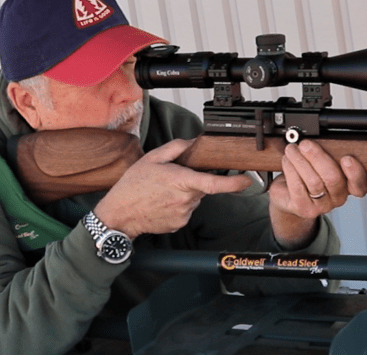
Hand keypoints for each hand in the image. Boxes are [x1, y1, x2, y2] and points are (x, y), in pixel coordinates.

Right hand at [93, 139, 251, 237]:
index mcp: (181, 181)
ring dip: (185, 194)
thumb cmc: (132, 187)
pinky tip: (162, 203)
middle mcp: (185, 199)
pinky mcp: (180, 224)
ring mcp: (183, 214)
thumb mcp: (152, 159)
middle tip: (173, 179)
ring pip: (195, 200)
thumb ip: (176, 148)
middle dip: (194, 181)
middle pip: (203, 188)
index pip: (214, 184)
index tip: (247, 180)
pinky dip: (179, 205)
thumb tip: (193, 142)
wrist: (119, 215)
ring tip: (162, 192)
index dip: (235, 183)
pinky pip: (186, 210)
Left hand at [268, 140, 366, 248]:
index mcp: (347, 185)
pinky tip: (287, 161)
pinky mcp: (304, 208)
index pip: (360, 184)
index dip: (355, 172)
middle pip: (333, 178)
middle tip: (305, 145)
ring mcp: (321, 206)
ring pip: (313, 181)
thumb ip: (327, 154)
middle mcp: (337, 198)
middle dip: (318, 157)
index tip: (347, 158)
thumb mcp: (320, 163)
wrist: (288, 195)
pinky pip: (297, 186)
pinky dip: (291, 169)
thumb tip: (319, 138)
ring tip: (292, 149)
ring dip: (300, 161)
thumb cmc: (307, 175)